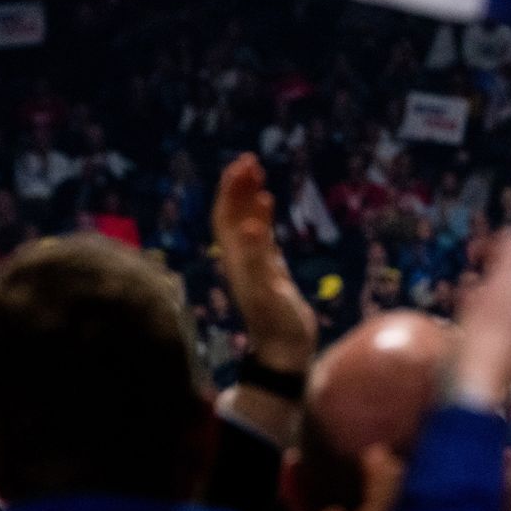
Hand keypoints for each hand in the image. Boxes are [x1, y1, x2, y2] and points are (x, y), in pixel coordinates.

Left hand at [212, 153, 316, 372]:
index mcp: (236, 258)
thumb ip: (257, 258)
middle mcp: (240, 258)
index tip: (244, 164)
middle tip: (251, 160)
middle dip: (238, 186)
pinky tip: (269, 205)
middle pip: (232, 214)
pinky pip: (261, 235)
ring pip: (245, 222)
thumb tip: (250, 225)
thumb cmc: (275, 322)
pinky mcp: (269, 271)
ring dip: (249, 197)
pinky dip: (262, 216)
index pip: (227, 215)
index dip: (232, 189)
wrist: (283, 350)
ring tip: (258, 173)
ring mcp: (254, 264)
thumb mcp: (265, 289)